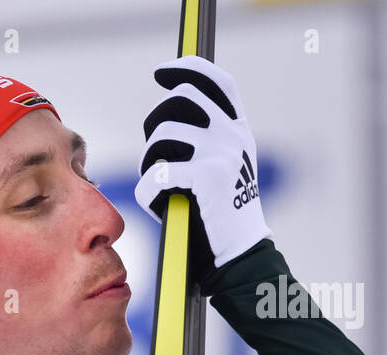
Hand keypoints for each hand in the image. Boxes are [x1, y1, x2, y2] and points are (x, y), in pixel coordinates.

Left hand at [134, 55, 272, 274]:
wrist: (239, 253)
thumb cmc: (220, 213)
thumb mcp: (226, 165)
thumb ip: (209, 137)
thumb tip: (172, 108)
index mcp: (238, 129)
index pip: (216, 81)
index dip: (187, 69)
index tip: (162, 72)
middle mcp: (232, 134)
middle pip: (178, 100)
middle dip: (153, 123)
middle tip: (153, 151)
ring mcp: (220, 153)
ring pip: (160, 137)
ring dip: (148, 162)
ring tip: (157, 185)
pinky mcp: (205, 178)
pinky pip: (154, 175)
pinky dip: (147, 194)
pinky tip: (158, 204)